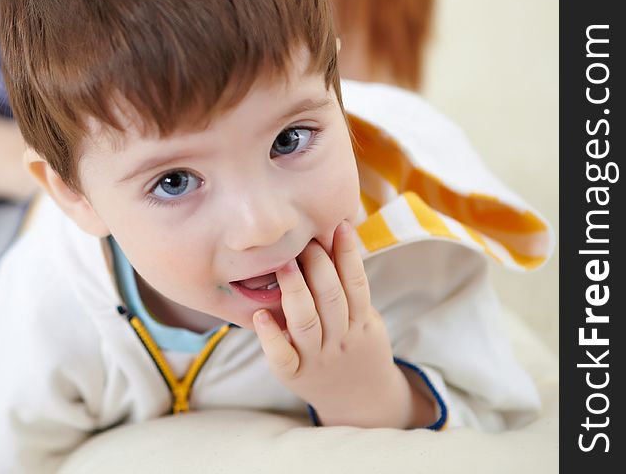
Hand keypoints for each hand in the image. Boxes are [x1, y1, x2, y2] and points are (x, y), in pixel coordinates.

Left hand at [252, 221, 434, 428]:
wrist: (360, 400)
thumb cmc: (356, 346)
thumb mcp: (366, 319)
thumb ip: (352, 290)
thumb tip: (337, 239)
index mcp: (360, 323)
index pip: (356, 284)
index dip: (348, 254)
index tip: (339, 226)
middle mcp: (339, 340)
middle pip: (331, 298)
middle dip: (318, 265)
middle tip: (304, 238)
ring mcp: (316, 358)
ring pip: (306, 323)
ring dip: (294, 290)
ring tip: (282, 262)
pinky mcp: (293, 374)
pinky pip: (282, 356)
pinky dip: (271, 336)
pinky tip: (259, 315)